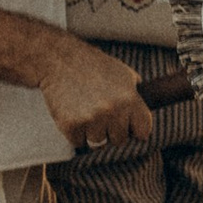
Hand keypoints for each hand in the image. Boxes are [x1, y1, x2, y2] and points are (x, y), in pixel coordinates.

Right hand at [39, 38, 154, 151]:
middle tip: (100, 113)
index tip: (128, 126)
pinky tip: (73, 114)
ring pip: (98, 144)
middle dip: (111, 130)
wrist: (59, 59)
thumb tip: (144, 116)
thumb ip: (136, 94)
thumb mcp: (123, 74)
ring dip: (92, 133)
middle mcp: (112, 111)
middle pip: (119, 140)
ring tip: (86, 112)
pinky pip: (78, 143)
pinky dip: (75, 133)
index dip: (135, 129)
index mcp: (129, 98)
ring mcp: (91, 119)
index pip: (143, 131)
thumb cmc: (92, 65)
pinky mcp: (71, 125)